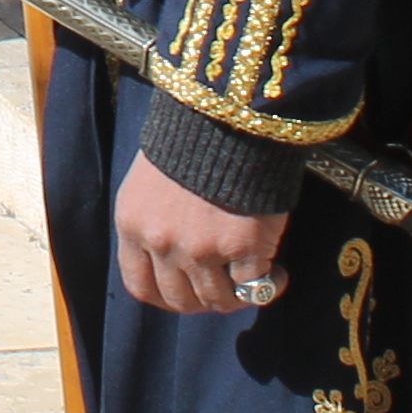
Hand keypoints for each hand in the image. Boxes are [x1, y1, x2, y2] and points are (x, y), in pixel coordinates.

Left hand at [115, 152, 290, 316]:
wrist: (226, 112)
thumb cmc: (191, 138)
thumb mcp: (151, 181)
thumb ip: (155, 222)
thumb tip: (174, 259)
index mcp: (133, 224)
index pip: (139, 285)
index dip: (165, 297)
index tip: (185, 294)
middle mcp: (161, 242)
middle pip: (179, 299)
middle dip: (203, 300)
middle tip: (224, 287)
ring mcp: (200, 249)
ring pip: (217, 300)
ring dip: (237, 296)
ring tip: (254, 276)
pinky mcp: (242, 247)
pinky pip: (255, 288)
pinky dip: (271, 285)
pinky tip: (278, 271)